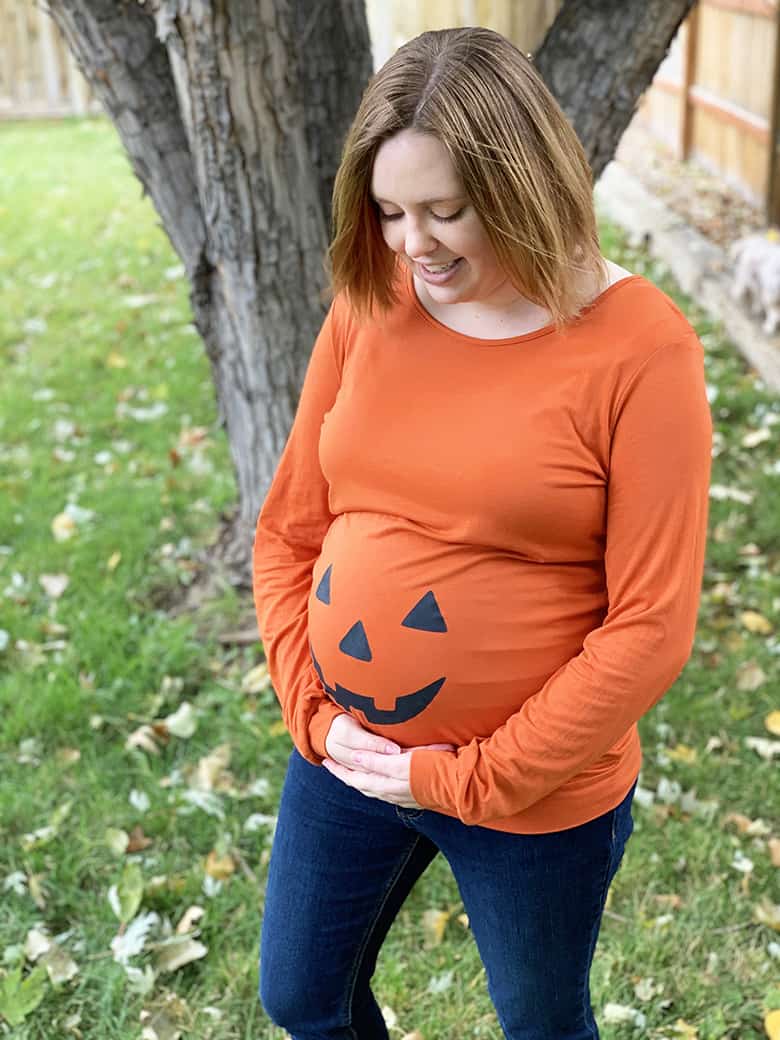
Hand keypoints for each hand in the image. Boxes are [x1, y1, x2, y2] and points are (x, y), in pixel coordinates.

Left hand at [323, 713, 454, 807]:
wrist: (463, 787)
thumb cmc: (434, 770)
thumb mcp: (402, 763)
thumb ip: (378, 761)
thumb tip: (356, 757)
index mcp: (388, 785)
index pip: (357, 779)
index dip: (340, 770)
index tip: (326, 762)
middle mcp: (393, 793)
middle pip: (363, 786)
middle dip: (347, 776)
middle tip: (333, 767)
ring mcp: (404, 796)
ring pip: (375, 789)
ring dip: (362, 781)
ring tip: (353, 773)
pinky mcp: (416, 795)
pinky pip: (388, 790)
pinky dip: (377, 783)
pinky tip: (383, 780)